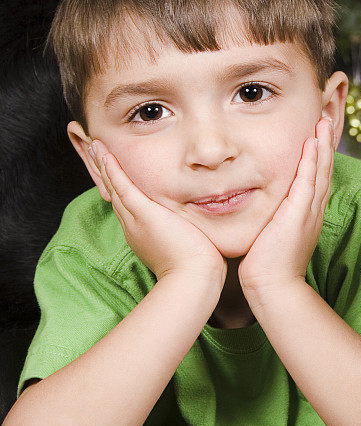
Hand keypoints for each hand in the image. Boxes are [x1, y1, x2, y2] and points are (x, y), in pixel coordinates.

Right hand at [88, 140, 226, 285]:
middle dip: (105, 173)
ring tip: (94, 146)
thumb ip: (190, 232)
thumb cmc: (198, 268)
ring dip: (103, 165)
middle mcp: (134, 225)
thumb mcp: (190, 245)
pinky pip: (122, 186)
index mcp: (143, 233)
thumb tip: (202, 229)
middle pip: (115, 193)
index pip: (128, 204)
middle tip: (94, 152)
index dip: (119, 187)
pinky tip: (104, 154)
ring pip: (114, 187)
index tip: (113, 173)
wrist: (193, 279)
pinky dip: (112, 169)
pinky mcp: (143, 214)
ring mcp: (136, 219)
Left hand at [238, 116, 334, 298]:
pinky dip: (312, 161)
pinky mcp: (299, 214)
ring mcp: (308, 211)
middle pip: (324, 168)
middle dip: (327, 142)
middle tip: (329, 116)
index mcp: (306, 213)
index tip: (319, 133)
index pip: (316, 177)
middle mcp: (312, 209)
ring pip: (321, 170)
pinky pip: (308, 182)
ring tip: (325, 120)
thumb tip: (257, 206)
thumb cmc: (267, 266)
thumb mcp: (270, 235)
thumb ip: (269, 218)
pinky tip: (312, 143)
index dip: (320, 154)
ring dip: (323, 144)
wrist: (272, 287)